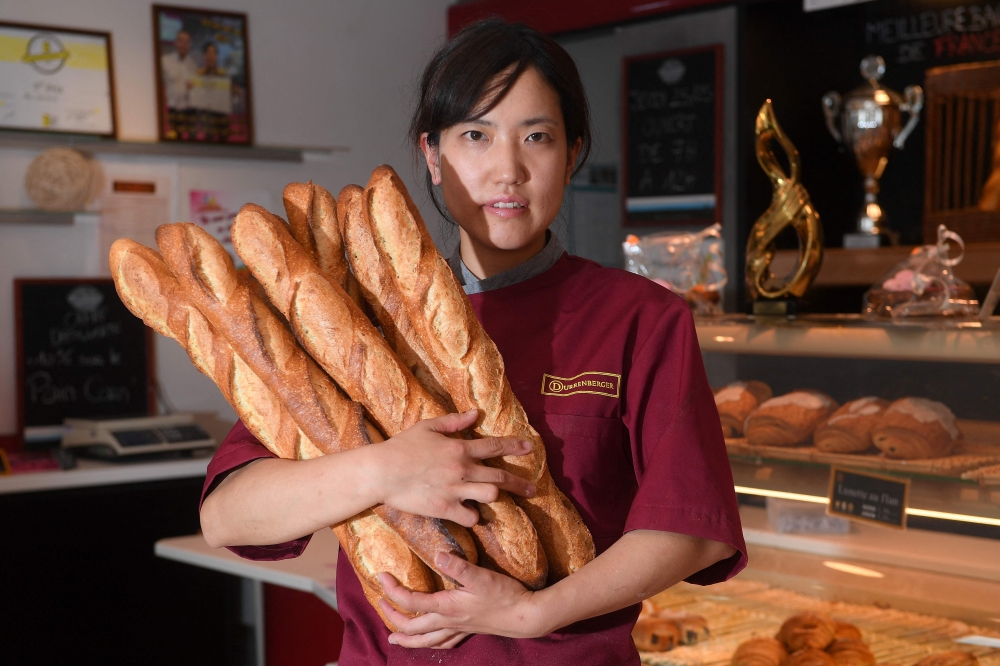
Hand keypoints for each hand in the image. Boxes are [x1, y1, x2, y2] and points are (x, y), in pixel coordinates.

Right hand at [373, 410, 535, 526]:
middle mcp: (462, 469)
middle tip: (533, 488)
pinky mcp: (444, 508)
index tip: (530, 448)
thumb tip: (475, 413)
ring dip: (494, 495)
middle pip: (500, 475)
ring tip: (494, 496)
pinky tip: (470, 513)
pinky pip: (470, 517)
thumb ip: (454, 421)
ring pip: (490, 495)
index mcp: (459, 448)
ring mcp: (455, 490)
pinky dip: (473, 516)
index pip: (494, 446)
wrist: (381, 471)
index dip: (514, 446)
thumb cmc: (402, 446)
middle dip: (520, 483)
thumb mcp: (428, 427)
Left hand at [379, 551, 546, 648]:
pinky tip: (431, 641)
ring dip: (408, 639)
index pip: (411, 601)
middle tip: (380, 605)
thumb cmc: (505, 595)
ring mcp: (459, 628)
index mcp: (447, 607)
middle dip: (393, 617)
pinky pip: (445, 642)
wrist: (525, 616)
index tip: (381, 577)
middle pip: (413, 626)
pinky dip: (432, 643)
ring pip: (426, 640)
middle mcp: (449, 621)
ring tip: (394, 638)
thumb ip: (458, 566)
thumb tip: (437, 554)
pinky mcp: (470, 630)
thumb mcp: (481, 576)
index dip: (393, 591)